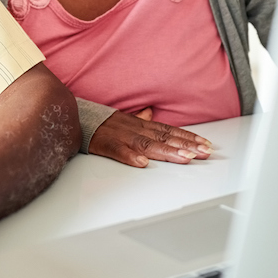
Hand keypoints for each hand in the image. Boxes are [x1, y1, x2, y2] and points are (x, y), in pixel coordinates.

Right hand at [87, 109, 213, 167]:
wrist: (72, 117)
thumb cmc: (99, 122)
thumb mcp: (123, 118)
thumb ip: (140, 119)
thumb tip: (151, 114)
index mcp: (139, 124)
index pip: (169, 130)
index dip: (188, 137)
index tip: (205, 145)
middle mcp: (133, 128)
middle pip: (164, 137)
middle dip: (186, 145)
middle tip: (204, 153)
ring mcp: (120, 135)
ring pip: (147, 143)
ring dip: (167, 151)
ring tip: (184, 158)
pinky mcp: (104, 144)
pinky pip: (118, 150)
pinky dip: (130, 156)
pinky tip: (142, 163)